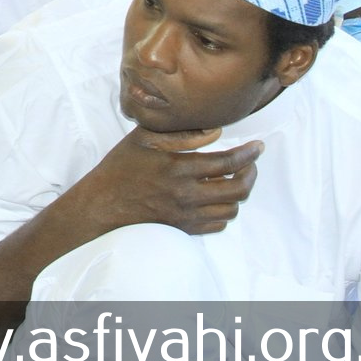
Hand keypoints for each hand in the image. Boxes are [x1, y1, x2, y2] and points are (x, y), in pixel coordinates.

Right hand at [81, 126, 263, 236]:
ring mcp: (186, 215)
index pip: (228, 162)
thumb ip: (181, 133)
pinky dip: (225, 212)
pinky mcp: (183, 228)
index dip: (249, 153)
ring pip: (232, 209)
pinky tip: (218, 198)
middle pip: (237, 189)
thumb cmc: (121, 167)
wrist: (102, 204)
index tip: (258, 147)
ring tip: (236, 179)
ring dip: (239, 193)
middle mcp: (186, 194)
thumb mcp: (144, 139)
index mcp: (178, 168)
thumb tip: (216, 132)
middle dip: (251, 174)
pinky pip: (218, 225)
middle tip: (250, 163)